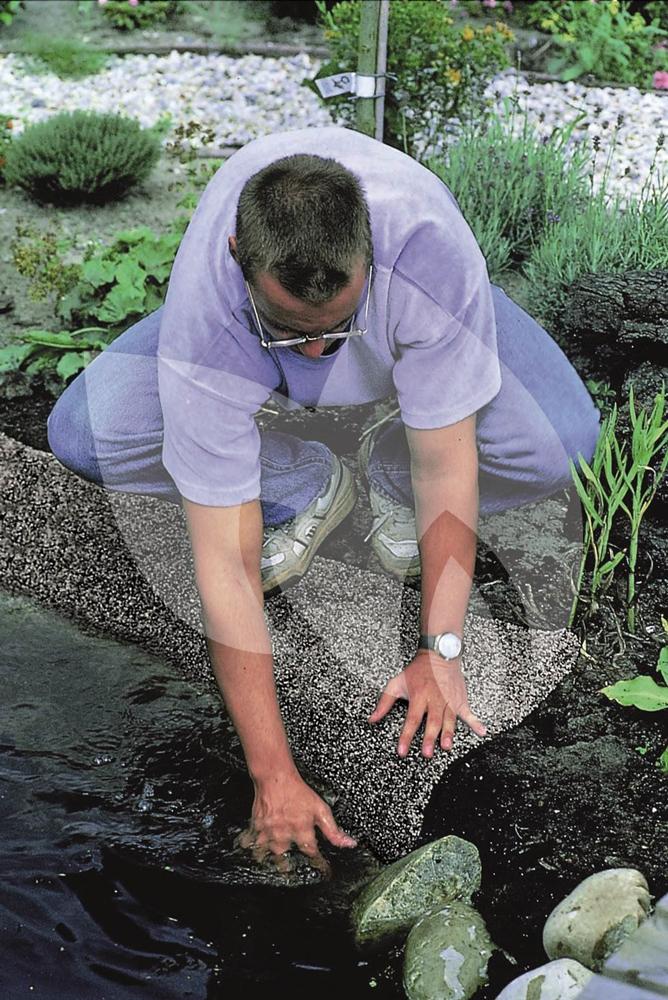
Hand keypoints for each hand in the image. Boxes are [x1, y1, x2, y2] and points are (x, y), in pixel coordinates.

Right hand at [234, 771, 356, 875]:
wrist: (275, 777)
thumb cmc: (298, 791)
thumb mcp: (320, 809)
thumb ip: (333, 830)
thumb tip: (349, 844)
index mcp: (301, 831)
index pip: (312, 855)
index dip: (319, 864)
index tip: (323, 870)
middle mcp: (283, 835)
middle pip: (285, 862)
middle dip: (290, 868)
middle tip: (293, 872)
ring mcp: (267, 832)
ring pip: (266, 857)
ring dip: (271, 861)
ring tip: (276, 866)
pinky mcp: (255, 828)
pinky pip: (252, 845)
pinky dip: (254, 850)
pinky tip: (257, 853)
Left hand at [367, 651, 486, 757]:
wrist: (439, 653)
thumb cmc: (417, 671)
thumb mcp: (396, 683)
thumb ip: (384, 702)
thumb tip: (372, 719)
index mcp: (419, 696)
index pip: (411, 719)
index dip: (406, 736)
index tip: (402, 751)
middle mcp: (435, 699)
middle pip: (432, 721)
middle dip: (429, 738)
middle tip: (427, 753)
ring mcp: (449, 700)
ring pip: (449, 719)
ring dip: (448, 733)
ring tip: (446, 746)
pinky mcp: (460, 699)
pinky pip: (468, 712)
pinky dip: (476, 722)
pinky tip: (482, 732)